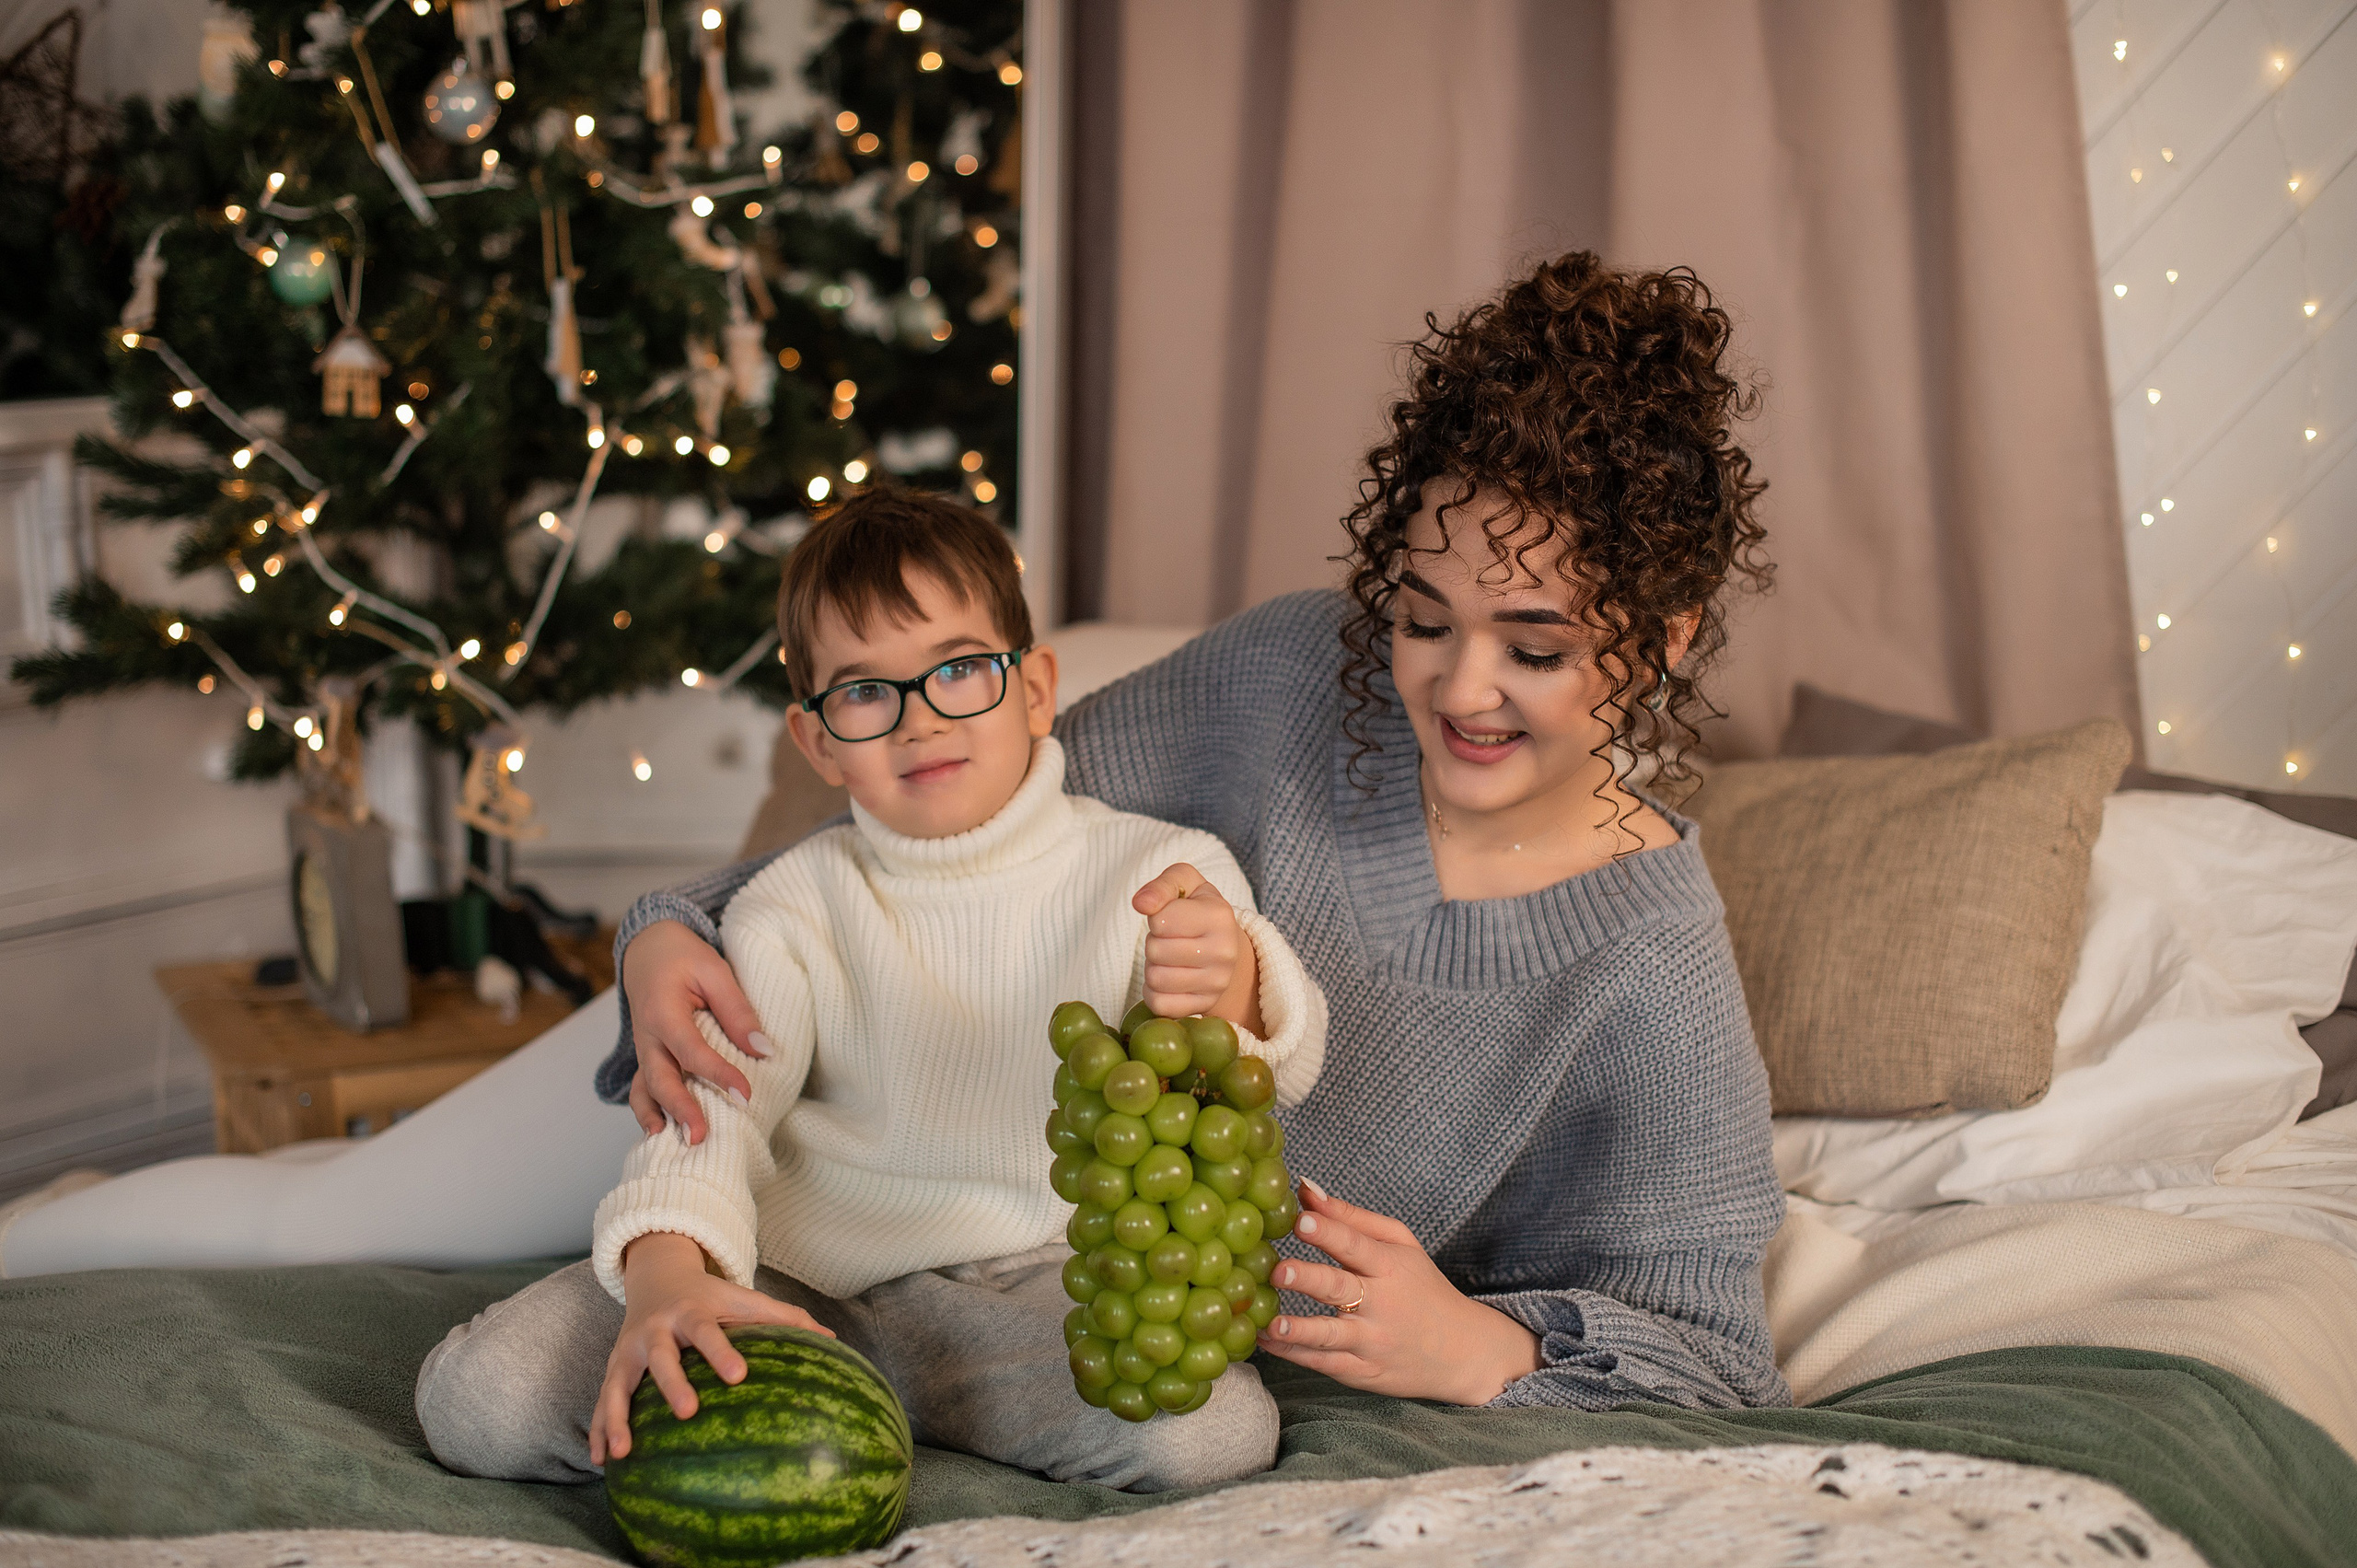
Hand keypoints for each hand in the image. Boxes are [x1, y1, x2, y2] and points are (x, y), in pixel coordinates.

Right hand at [588, 1232, 834, 1464]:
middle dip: (672, 1383)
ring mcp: (629, 1350)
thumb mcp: (744, 1299)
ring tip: (624, 1452)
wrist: (657, 1278)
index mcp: (691, 1313)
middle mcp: (656, 1330)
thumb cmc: (711, 1298)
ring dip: (618, 1417)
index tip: (739, 1375)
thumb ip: (785, 1317)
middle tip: (688, 1412)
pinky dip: (600, 1429)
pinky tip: (603, 1461)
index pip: (708, 1331)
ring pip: (619, 1384)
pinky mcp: (613, 1367)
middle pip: (661, 1357)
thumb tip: (832, 1339)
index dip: (722, 1352)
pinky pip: (602, 1401)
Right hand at [623, 920, 766, 1143]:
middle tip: (701, 1137)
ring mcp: (644, 1050)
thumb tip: (764, 1051)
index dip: (718, 1075)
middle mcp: (647, 1036)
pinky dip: (649, 1112)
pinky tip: (661, 1135)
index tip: (745, 1096)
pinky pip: (642, 1089)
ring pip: (645, 1090)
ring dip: (659, 1118)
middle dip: (681, 1110)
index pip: (692, 1051)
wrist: (649, 950)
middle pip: (660, 1079)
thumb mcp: (714, 971)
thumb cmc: (684, 958)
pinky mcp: (647, 1057)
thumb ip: (737, 1011)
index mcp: (663, 1011)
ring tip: (675, 1145)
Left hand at [1131, 863, 1261, 1032]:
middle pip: (1155, 951)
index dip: (1157, 917)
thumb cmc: (1199, 909)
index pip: (1160, 920)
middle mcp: (1224, 951)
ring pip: (1155, 979)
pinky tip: (1168, 980)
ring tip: (1170, 958)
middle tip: (1170, 939)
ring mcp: (1217, 983)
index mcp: (1220, 916)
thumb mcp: (1185, 883)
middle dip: (1154, 942)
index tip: (1171, 918)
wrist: (1226, 946)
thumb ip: (1161, 886)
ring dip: (1153, 966)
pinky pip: (1159, 1004)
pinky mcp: (1204, 1005)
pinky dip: (1154, 992)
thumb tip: (1141, 903)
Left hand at [1256, 1179, 1539, 1405]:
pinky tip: (1266, 1341)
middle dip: (1309, 1279)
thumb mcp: (1399, 1245)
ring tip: (1271, 1323)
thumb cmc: (1421, 1288)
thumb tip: (1304, 1188)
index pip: (1356, 1246)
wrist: (1462, 1352)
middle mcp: (1380, 1305)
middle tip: (1279, 1271)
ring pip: (1331, 1336)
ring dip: (1300, 1330)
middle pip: (1340, 1289)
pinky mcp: (1362, 1372)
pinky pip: (1325, 1364)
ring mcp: (1371, 1342)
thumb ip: (1349, 1217)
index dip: (1329, 1233)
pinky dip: (1294, 1355)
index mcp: (1389, 1267)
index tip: (1302, 1221)